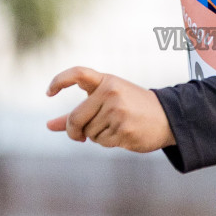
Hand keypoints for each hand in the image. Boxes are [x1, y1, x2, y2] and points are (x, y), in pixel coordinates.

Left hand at [46, 67, 175, 152]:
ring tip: (115, 127)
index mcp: (107, 81)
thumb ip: (77, 113)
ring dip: (95, 136)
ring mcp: (118, 111)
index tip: (49, 92)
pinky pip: (101, 142)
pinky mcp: (124, 130)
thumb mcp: (106, 101)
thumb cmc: (132, 107)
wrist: (167, 117)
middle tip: (77, 136)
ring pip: (88, 132)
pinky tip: (122, 134)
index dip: (59, 80)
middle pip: (75, 117)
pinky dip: (107, 142)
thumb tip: (48, 126)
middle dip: (72, 130)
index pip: (78, 73)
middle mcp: (111, 93)